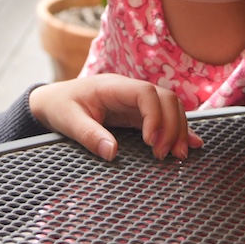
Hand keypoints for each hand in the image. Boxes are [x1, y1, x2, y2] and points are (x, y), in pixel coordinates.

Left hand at [28, 74, 203, 161]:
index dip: (155, 116)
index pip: (146, 93)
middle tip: (166, 154)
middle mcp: (128, 91)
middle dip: (173, 125)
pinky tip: (192, 144)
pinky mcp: (137, 114)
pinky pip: (164, 117)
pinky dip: (179, 130)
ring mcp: (135, 101)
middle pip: (166, 98)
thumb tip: (112, 152)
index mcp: (112, 87)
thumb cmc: (59, 107)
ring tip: (178, 156)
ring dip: (178, 129)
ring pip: (170, 107)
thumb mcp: (68, 121)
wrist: (52, 101)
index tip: (150, 143)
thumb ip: (89, 135)